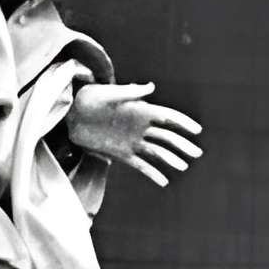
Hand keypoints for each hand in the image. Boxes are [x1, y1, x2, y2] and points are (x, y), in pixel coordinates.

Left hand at [64, 81, 203, 186]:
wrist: (71, 113)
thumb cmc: (90, 97)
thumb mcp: (108, 92)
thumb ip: (130, 92)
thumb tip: (151, 87)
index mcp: (141, 110)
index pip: (167, 117)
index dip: (183, 123)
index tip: (197, 130)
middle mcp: (140, 127)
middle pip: (167, 137)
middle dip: (182, 144)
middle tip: (197, 153)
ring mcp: (132, 142)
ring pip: (157, 152)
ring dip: (171, 159)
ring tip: (184, 167)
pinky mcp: (121, 154)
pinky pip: (141, 165)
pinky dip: (153, 173)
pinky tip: (165, 181)